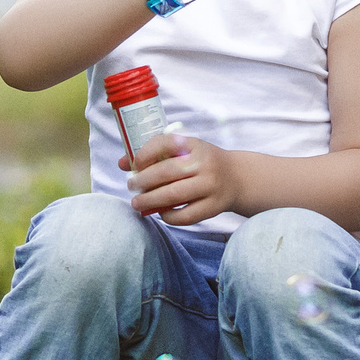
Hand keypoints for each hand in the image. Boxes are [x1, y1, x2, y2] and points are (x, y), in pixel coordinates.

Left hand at [125, 132, 243, 225]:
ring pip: (173, 195)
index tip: (133, 164)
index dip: (145, 153)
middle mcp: (204, 164)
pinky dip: (168, 216)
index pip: (165, 142)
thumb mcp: (184, 151)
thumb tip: (123, 164)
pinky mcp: (213, 207)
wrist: (237, 178)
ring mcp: (210, 186)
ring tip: (137, 203)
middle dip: (142, 181)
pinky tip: (160, 212)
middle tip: (131, 186)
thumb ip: (155, 155)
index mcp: (194, 145)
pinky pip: (186, 216)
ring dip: (149, 200)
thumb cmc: (202, 163)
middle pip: (166, 172)